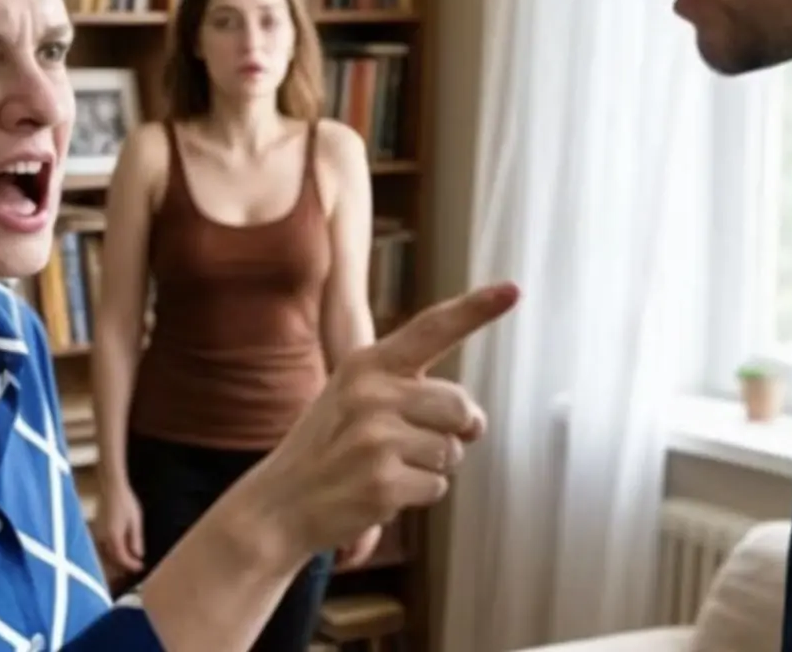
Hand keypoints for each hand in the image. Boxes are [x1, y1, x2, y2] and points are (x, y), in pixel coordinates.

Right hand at [95, 479, 144, 574]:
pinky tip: (122, 550)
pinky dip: (113, 552)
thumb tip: (138, 555)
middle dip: (124, 565)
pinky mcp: (99, 531)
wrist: (113, 489)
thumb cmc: (126, 503)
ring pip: (108, 554)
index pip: (121, 558)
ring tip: (130, 561)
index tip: (141, 567)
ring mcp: (100, 535)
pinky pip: (105, 547)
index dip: (131, 565)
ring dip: (118, 560)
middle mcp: (104, 538)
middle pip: (113, 558)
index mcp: (114, 537)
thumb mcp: (136, 521)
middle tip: (137, 566)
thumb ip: (136, 539)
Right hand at [247, 284, 518, 565]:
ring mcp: (376, 437)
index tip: (512, 289)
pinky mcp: (383, 481)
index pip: (431, 328)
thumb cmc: (330, 445)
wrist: (279, 502)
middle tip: (416, 442)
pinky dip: (417, 494)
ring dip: (431, 466)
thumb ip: (411, 390)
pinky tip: (381, 491)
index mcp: (368, 363)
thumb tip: (475, 420)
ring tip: (386, 466)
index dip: (475, 309)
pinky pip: (437, 487)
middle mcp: (372, 392)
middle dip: (455, 430)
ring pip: (451, 452)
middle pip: (460, 405)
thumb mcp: (354, 394)